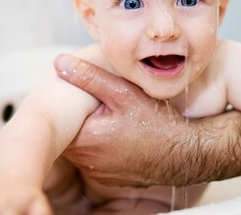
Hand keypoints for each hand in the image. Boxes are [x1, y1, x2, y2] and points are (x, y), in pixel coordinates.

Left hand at [53, 53, 187, 185]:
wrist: (185, 155)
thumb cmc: (158, 125)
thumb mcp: (123, 93)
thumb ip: (89, 77)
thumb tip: (60, 63)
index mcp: (84, 140)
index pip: (55, 123)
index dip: (59, 107)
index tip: (66, 95)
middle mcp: (87, 161)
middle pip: (67, 134)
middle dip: (74, 117)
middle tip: (87, 102)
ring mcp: (98, 172)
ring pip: (80, 147)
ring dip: (87, 131)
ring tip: (102, 115)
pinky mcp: (109, 177)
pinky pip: (95, 158)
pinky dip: (99, 145)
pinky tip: (115, 133)